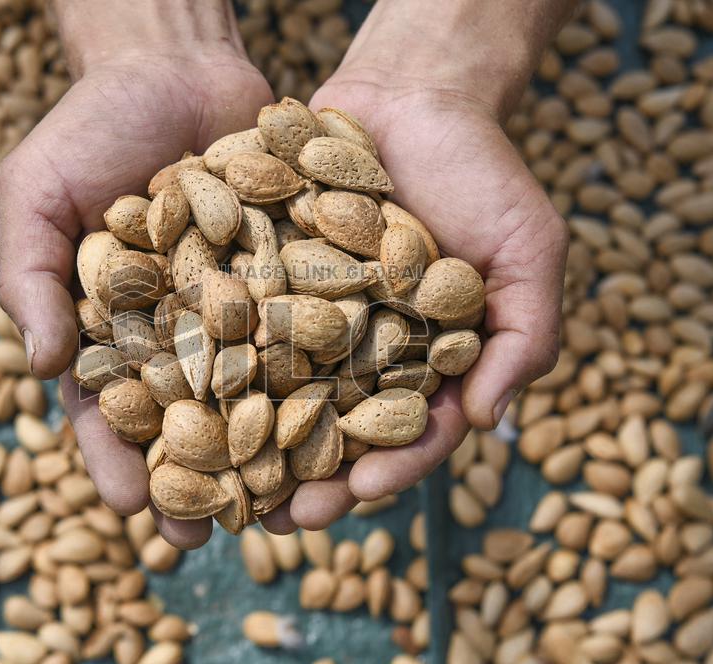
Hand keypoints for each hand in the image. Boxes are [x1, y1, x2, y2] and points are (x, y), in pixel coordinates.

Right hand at [0, 43, 273, 548]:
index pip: (107, 406)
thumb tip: (38, 368)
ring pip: (254, 391)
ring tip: (280, 507)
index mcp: (109, 325)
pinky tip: (341, 420)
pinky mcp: (292, 273)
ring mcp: (239, 306)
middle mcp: (179, 328)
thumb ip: (31, 277)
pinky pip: (308, 331)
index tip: (130, 507)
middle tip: (207, 542)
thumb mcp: (36, 194)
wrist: (175, 66)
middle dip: (194, 479)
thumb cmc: (90, 128)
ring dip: (265, 450)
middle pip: (185, 417)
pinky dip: (322, 374)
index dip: (115, 456)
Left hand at [259, 73, 568, 533]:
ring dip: (251, 437)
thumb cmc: (485, 173)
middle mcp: (365, 349)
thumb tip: (489, 421)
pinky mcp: (267, 276)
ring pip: (278, 388)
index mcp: (428, 360)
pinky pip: (238, 322)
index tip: (360, 494)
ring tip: (220, 479)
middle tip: (277, 518)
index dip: (389, 466)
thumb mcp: (530, 250)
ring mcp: (312, 315)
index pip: (411, 429)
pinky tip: (182, 388)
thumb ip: (524, 335)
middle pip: (336, 427)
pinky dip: (214, 355)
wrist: (416, 95)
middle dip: (309, 474)